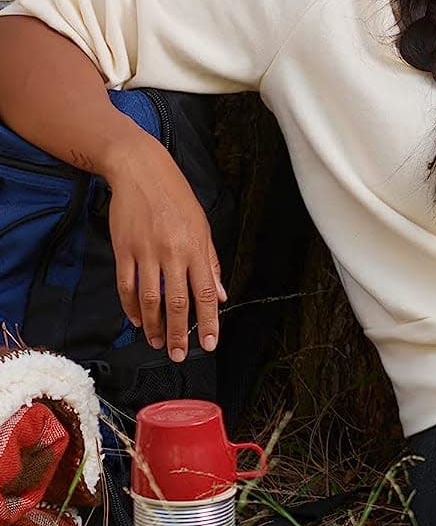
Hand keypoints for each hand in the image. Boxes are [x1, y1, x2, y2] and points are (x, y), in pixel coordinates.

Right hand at [105, 139, 225, 361]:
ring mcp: (146, 252)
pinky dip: (130, 307)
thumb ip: (211, 264)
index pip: (205, 293)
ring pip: (149, 299)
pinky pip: (126, 286)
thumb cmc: (176, 198)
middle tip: (180, 354)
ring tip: (158, 343)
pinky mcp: (123, 250)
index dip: (208, 322)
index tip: (209, 343)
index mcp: (196, 249)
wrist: (141, 171)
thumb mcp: (203, 227)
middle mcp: (173, 253)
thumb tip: (221, 296)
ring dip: (154, 326)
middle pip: (177, 302)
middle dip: (180, 333)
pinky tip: (136, 320)